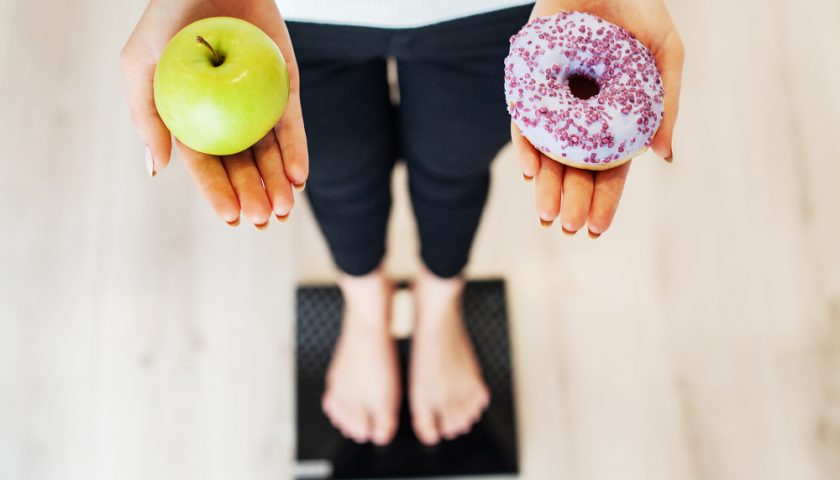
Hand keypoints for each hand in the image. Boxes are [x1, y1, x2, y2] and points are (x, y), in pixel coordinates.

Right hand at [120, 0, 307, 227]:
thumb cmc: (168, 17)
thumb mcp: (140, 63)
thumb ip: (145, 115)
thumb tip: (157, 170)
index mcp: (192, 119)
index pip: (206, 165)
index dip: (219, 192)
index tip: (232, 217)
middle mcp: (227, 117)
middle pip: (242, 165)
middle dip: (253, 195)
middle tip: (263, 219)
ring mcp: (258, 104)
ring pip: (270, 152)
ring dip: (277, 182)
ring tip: (283, 208)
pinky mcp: (285, 88)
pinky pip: (291, 124)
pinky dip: (297, 151)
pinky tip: (299, 177)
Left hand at [511, 0, 683, 235]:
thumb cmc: (637, 8)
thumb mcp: (664, 53)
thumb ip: (666, 103)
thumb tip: (666, 156)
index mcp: (612, 117)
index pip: (607, 169)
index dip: (603, 200)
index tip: (598, 229)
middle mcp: (580, 116)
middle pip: (573, 168)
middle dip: (572, 201)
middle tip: (570, 229)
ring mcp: (553, 102)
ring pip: (546, 153)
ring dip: (546, 185)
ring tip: (547, 215)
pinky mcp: (527, 82)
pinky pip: (524, 120)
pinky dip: (526, 146)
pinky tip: (530, 170)